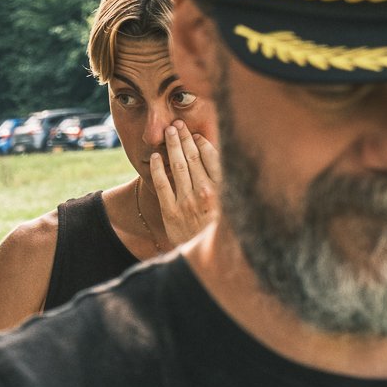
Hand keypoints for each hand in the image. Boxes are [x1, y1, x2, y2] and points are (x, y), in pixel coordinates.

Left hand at [147, 121, 222, 246]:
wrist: (208, 261)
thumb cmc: (220, 231)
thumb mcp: (232, 209)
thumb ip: (228, 186)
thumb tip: (228, 161)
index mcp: (223, 192)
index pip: (213, 159)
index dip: (203, 143)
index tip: (196, 134)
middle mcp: (205, 194)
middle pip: (194, 159)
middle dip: (185, 139)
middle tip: (178, 124)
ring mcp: (187, 203)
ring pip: (178, 167)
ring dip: (172, 147)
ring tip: (168, 132)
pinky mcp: (170, 213)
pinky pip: (162, 185)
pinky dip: (157, 169)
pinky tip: (155, 157)